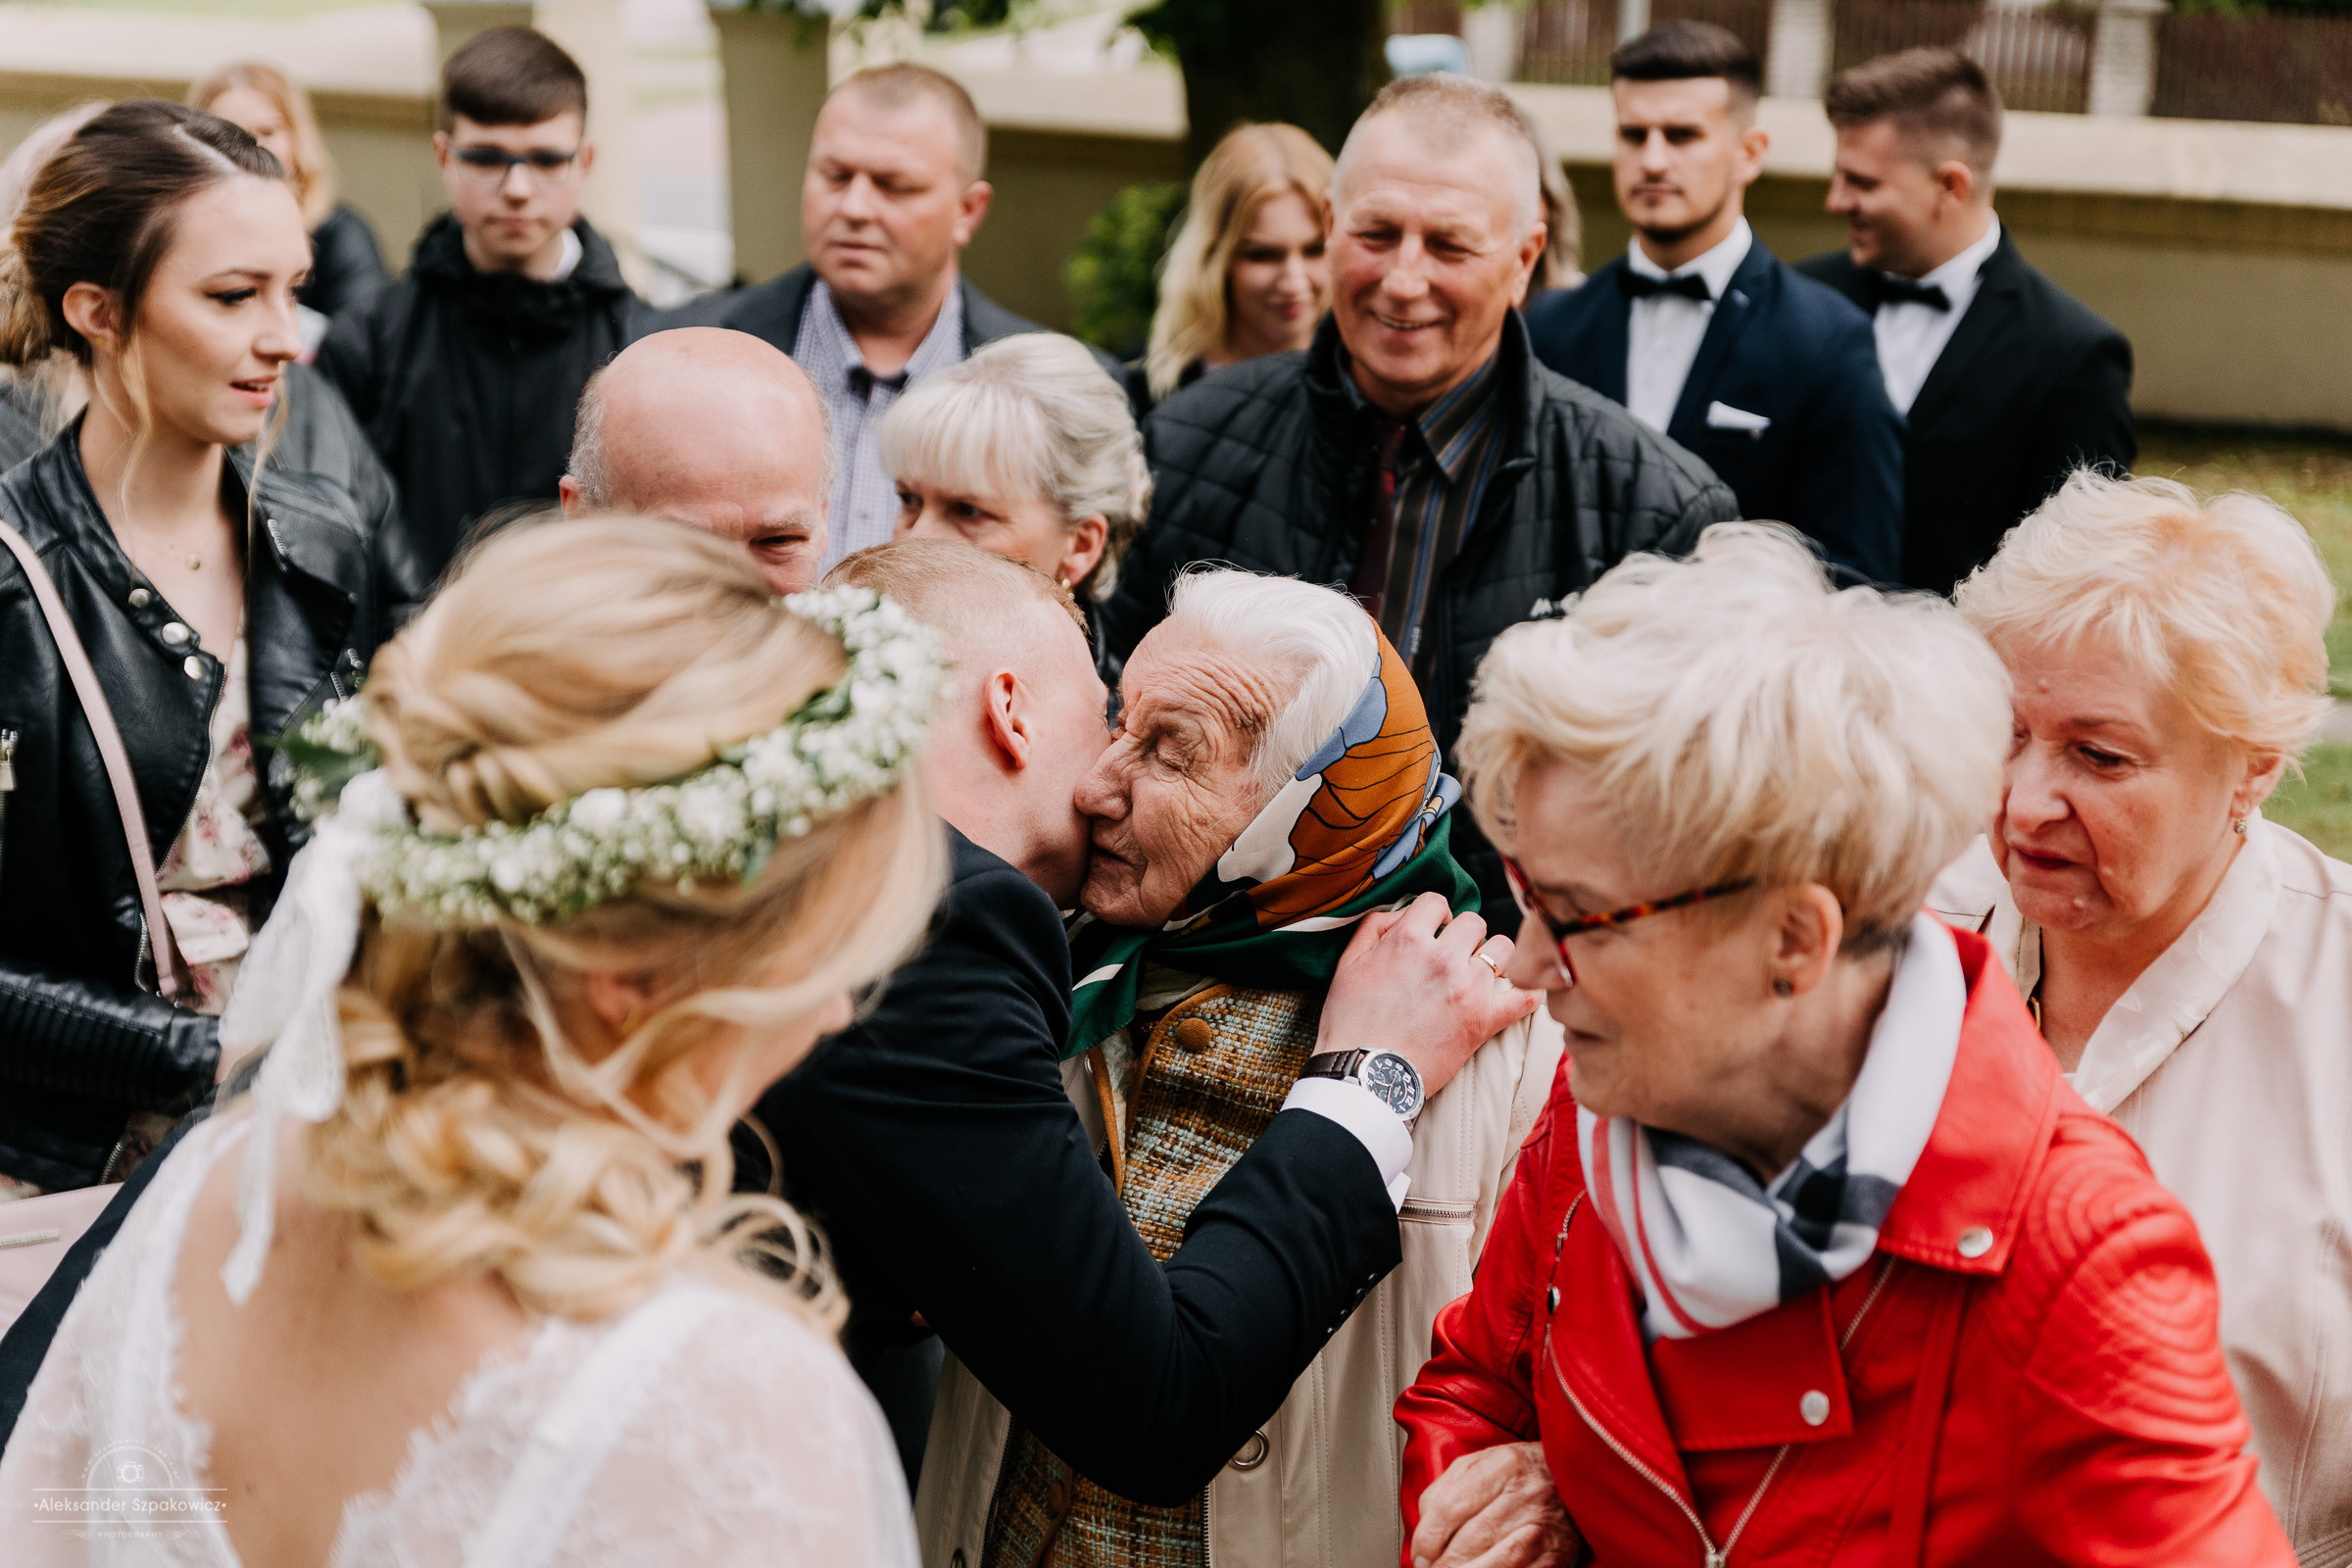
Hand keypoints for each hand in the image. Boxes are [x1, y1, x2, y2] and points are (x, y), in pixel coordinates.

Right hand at [1319, 892, 1537, 1095]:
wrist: (1366, 1075)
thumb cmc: (1351, 1023)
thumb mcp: (1348, 964)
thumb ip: (1373, 927)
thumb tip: (1401, 912)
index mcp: (1408, 940)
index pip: (1436, 902)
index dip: (1434, 914)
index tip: (1433, 930)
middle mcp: (1443, 958)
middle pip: (1474, 922)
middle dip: (1464, 935)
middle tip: (1453, 955)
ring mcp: (1469, 988)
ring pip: (1503, 948)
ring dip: (1493, 956)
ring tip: (1480, 972)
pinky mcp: (1485, 1020)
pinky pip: (1525, 997)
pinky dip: (1530, 993)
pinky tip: (1528, 991)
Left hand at [1411, 1443, 1580, 1567]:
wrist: (1572, 1474)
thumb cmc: (1522, 1470)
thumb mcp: (1482, 1461)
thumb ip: (1448, 1486)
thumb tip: (1423, 1522)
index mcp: (1503, 1465)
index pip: (1450, 1506)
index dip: (1428, 1536)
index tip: (1420, 1551)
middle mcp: (1526, 1494)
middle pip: (1473, 1538)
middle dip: (1445, 1563)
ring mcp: (1544, 1525)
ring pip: (1500, 1562)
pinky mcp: (1558, 1551)